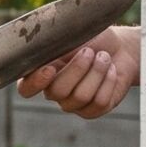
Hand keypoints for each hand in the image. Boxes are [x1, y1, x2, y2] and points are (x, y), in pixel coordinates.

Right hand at [16, 25, 139, 118]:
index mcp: (41, 73)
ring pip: (81, 96)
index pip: (26, 89)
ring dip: (97, 72)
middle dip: (77, 68)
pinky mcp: (93, 110)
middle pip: (58, 91)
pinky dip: (109, 82)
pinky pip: (99, 103)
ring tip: (104, 57)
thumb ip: (54, 42)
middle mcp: (54, 92)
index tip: (50, 68)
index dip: (36, 82)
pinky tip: (111, 70)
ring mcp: (73, 104)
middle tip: (89, 51)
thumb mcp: (71, 35)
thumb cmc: (91, 38)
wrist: (120, 48)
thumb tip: (43, 39)